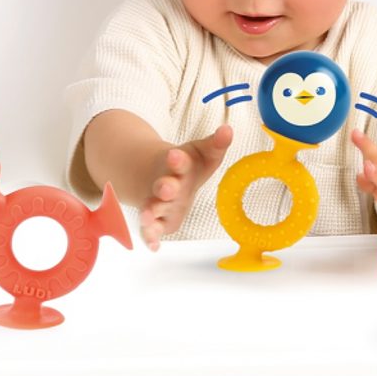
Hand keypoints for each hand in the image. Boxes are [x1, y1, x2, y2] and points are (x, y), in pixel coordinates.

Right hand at [139, 125, 232, 250]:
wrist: (158, 175)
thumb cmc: (186, 166)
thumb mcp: (202, 153)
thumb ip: (215, 144)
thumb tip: (228, 130)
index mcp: (177, 166)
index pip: (178, 162)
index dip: (178, 160)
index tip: (176, 156)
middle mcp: (165, 184)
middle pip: (164, 186)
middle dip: (165, 187)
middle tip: (166, 188)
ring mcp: (159, 203)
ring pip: (152, 208)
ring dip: (150, 212)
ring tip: (148, 216)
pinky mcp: (157, 221)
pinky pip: (150, 229)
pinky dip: (149, 237)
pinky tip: (153, 245)